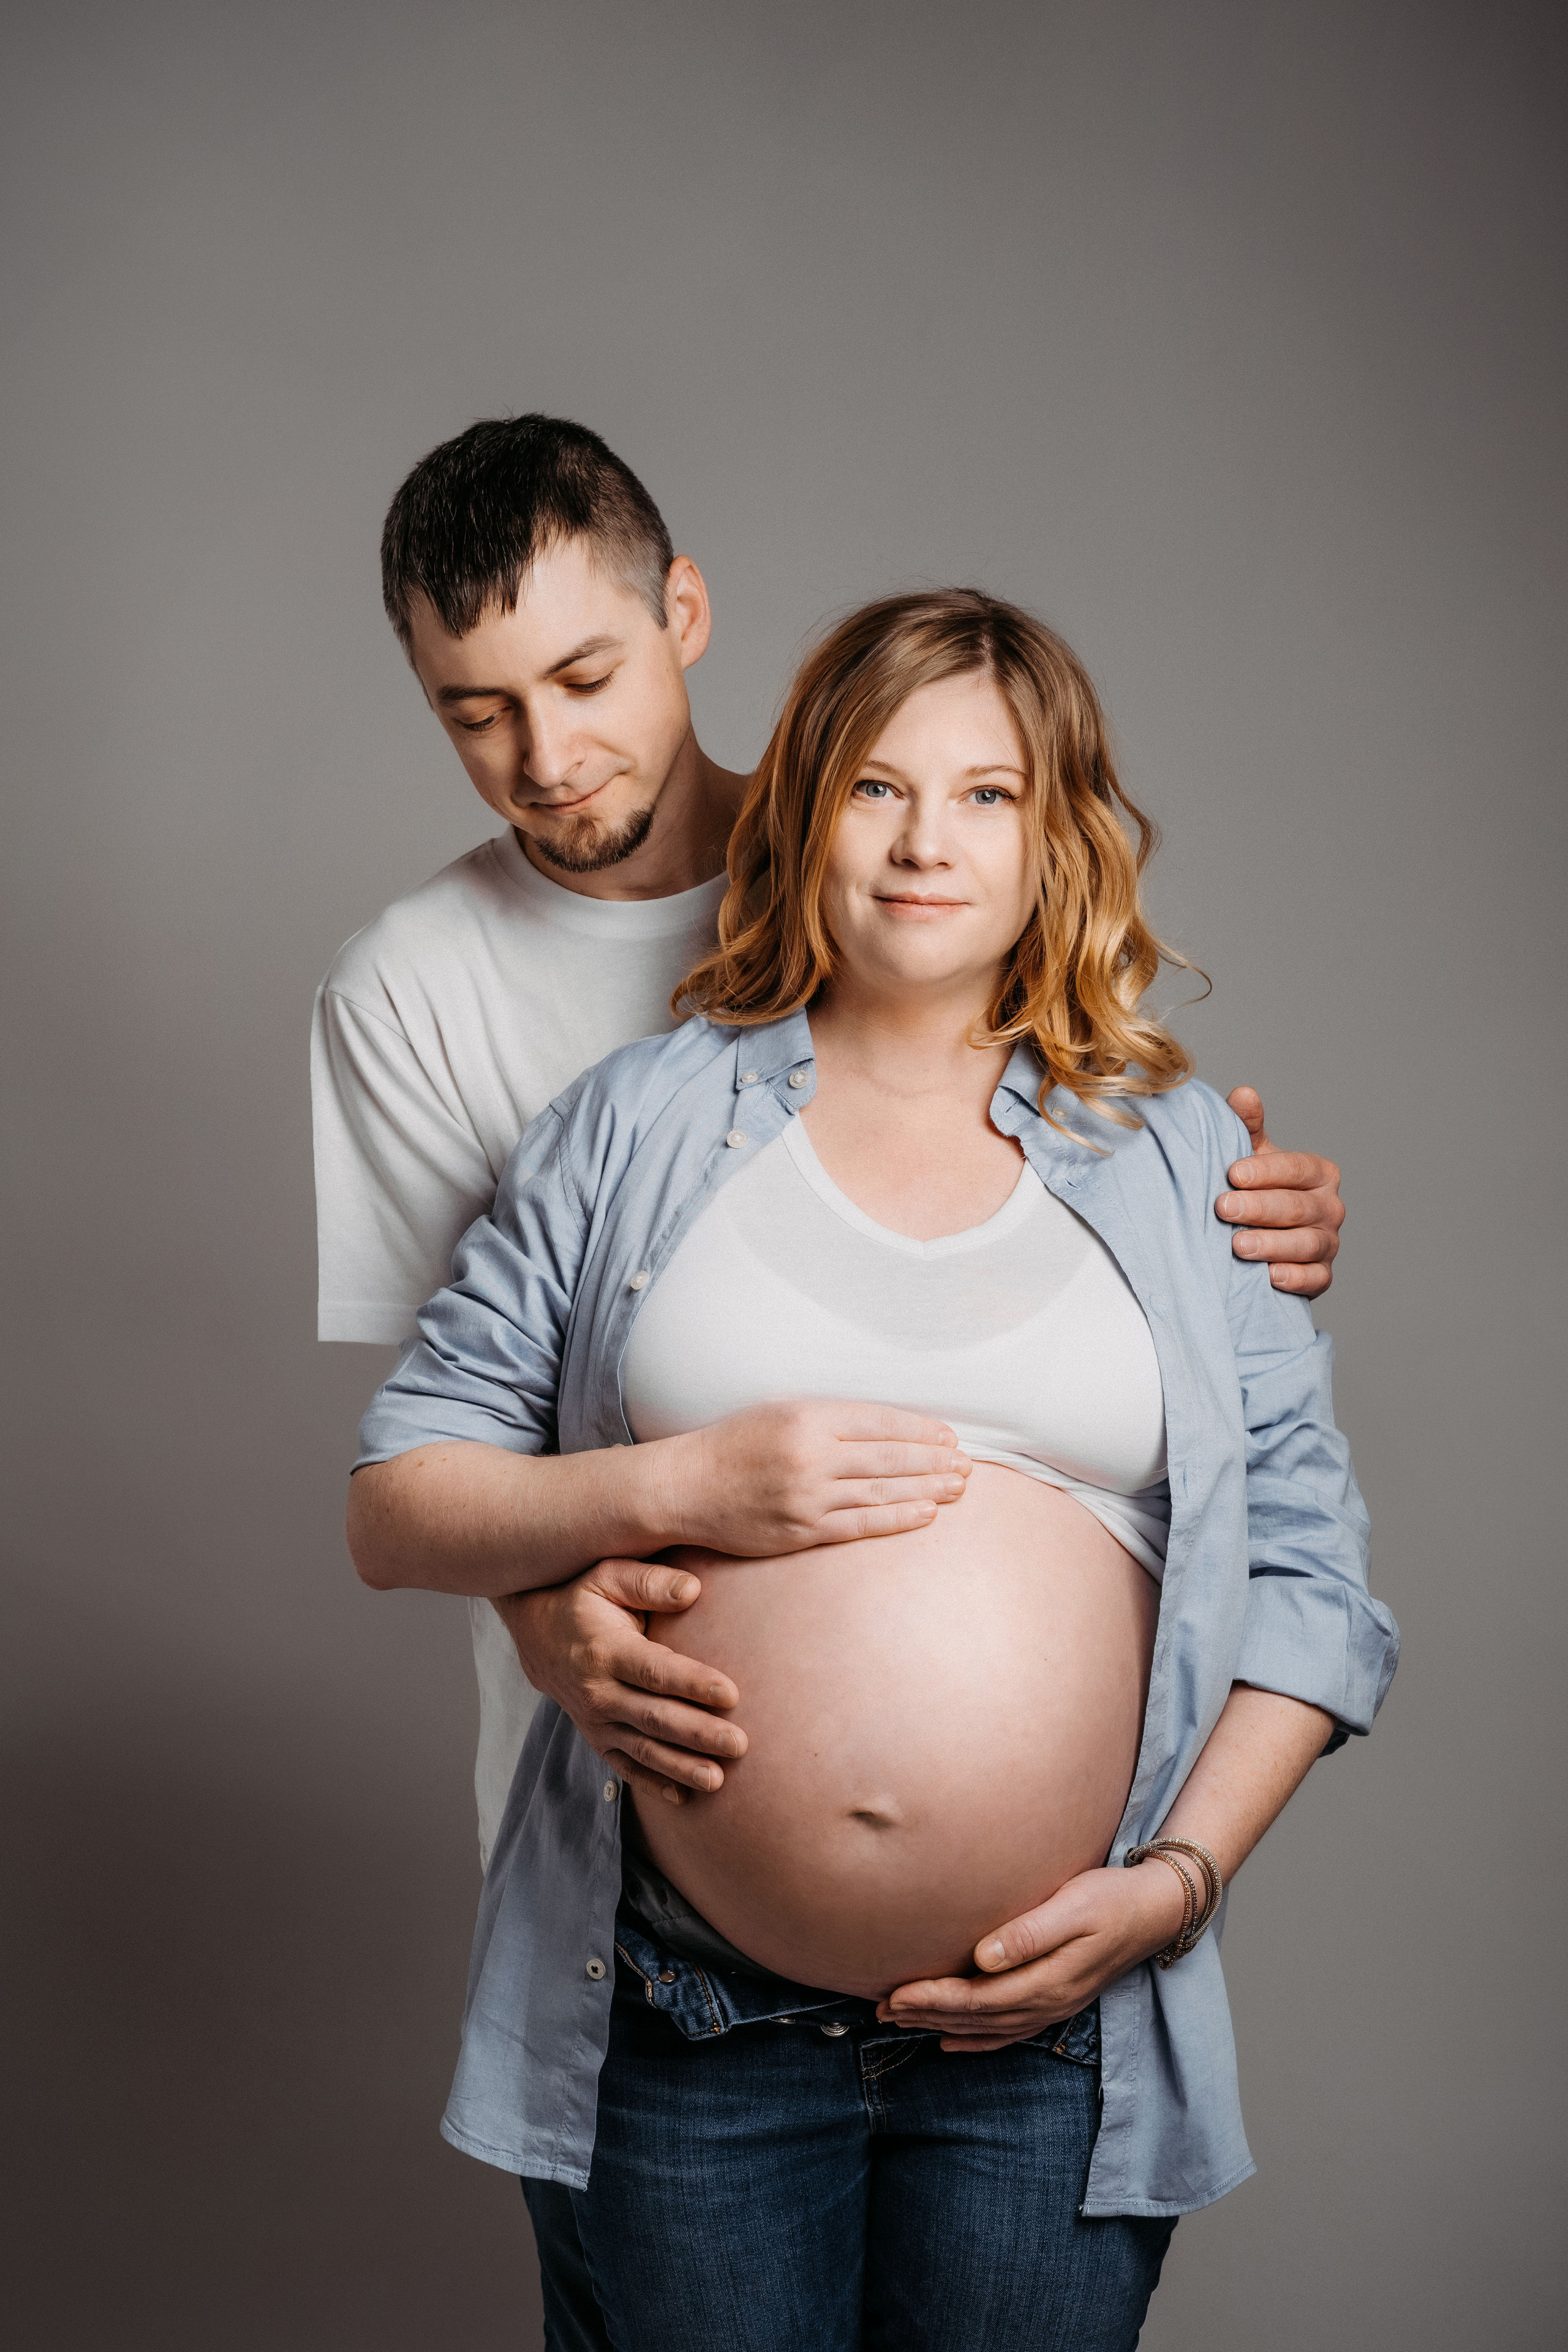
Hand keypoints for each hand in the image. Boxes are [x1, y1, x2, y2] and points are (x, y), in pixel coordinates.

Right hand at [493, 1556, 745, 1804]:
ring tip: (719, 1780)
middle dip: (699, 1733)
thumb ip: (649, 1581)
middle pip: (655, 1717)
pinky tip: (683, 1797)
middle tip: (740, 1745)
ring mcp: (597, 1721)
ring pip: (644, 1749)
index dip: (692, 1683)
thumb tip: (693, 1590)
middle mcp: (599, 1692)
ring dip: (681, 1766)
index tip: (731, 1694)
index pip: (655, 1671)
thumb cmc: (583, 1599)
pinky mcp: (597, 1739)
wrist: (537, 1635)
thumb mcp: (608, 1575)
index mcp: (606, 1651)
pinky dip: (653, 1783)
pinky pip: (626, 1767)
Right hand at [653, 1399, 971, 1556]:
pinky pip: (860, 1525)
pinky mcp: (800, 1531)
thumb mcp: (780, 1411)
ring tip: (958, 1488)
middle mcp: (810, 1456)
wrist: (686, 1486)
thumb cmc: (735, 1444)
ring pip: (881, 1492)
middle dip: (934, 1461)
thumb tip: (890, 1427)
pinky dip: (897, 1518)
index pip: (880, 1422)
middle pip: (889, 1458)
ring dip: (927, 1490)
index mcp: (806, 1417)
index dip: (920, 1430)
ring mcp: (807, 1497)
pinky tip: (925, 1514)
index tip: (949, 1436)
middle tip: (968, 1464)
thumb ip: (830, 1418)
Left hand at [876, 1863, 1188, 2052]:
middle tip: (881, 2008)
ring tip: (901, 2021)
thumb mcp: (1073, 1906)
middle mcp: (1047, 2002)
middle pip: (975, 2017)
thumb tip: (983, 1957)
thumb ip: (1029, 1933)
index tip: (895, 1993)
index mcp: (1047, 1980)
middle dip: (926, 2013)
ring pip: (986, 2027)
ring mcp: (1053, 2006)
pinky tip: (950, 2040)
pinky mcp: (1057, 1999)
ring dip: (942, 2025)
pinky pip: (1008, 2032)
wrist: (1155, 1910)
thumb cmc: (1111, 1898)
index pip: (977, 1998)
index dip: (932, 1999)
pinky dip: (975, 2039)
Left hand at [1216, 1085, 1343, 1298]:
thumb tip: (1244, 1094)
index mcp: (1318, 1173)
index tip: (1233, 1173)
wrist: (1261, 1238)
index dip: (1266, 1171)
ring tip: (1237, 1245)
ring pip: (1306, 1244)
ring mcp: (1328, 1243)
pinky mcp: (1322, 1275)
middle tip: (1223, 1208)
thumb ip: (1247, 1127)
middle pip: (1298, 1207)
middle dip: (1259, 1208)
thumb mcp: (1250, 1157)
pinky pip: (1315, 1279)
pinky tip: (1269, 1276)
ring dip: (1271, 1245)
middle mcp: (1330, 1207)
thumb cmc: (1255, 1190)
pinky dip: (1294, 1278)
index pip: (1297, 1168)